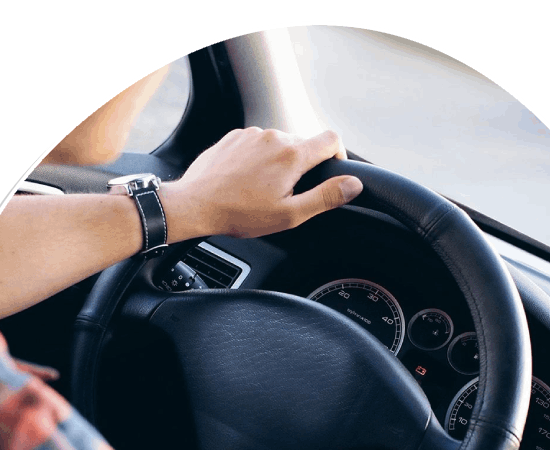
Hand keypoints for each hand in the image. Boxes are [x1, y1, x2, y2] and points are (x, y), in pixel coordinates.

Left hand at [161, 127, 362, 241]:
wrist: (196, 204)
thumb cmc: (240, 213)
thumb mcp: (290, 214)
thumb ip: (325, 197)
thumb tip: (353, 185)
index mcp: (292, 155)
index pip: (331, 140)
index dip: (338, 156)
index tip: (331, 172)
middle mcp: (274, 136)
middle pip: (303, 144)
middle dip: (302, 167)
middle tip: (287, 194)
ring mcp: (252, 134)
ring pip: (279, 144)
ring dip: (278, 163)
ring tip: (262, 190)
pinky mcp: (234, 136)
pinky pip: (256, 144)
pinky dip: (258, 159)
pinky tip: (246, 181)